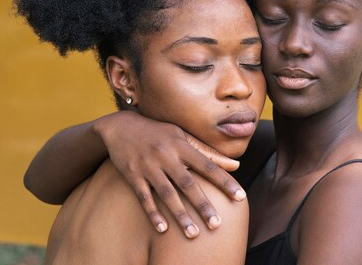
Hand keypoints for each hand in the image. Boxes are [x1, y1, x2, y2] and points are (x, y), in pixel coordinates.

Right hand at [94, 111, 246, 237]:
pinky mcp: (132, 175)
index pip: (208, 165)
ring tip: (193, 234)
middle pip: (187, 183)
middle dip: (202, 205)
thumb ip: (208, 152)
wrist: (121, 126)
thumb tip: (236, 165)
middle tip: (216, 224)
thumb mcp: (183, 136)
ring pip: (167, 194)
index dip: (224, 181)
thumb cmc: (159, 132)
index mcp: (181, 145)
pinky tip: (163, 229)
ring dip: (180, 215)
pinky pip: (144, 197)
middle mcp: (166, 156)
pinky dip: (153, 213)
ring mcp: (148, 166)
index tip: (240, 197)